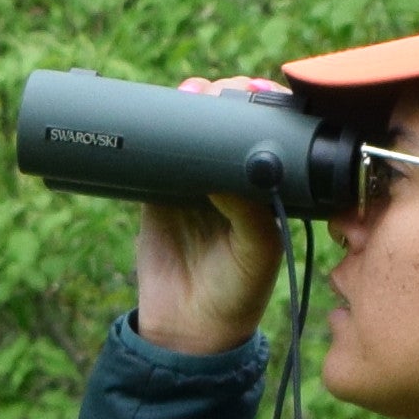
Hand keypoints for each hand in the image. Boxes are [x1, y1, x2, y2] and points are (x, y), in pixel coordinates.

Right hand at [132, 94, 283, 357]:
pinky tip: (154, 110)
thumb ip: (253, 215)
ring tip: (188, 92)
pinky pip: (155, 155)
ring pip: (191, 133)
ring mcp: (194, 186)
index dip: (261, 111)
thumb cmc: (237, 294)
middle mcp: (233, 184)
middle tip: (213, 90)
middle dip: (223, 99)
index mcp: (266, 193)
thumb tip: (235, 170)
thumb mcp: (256, 252)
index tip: (253, 91)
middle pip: (227, 126)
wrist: (186, 328)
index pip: (267, 139)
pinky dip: (152, 132)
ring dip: (189, 106)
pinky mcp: (157, 195)